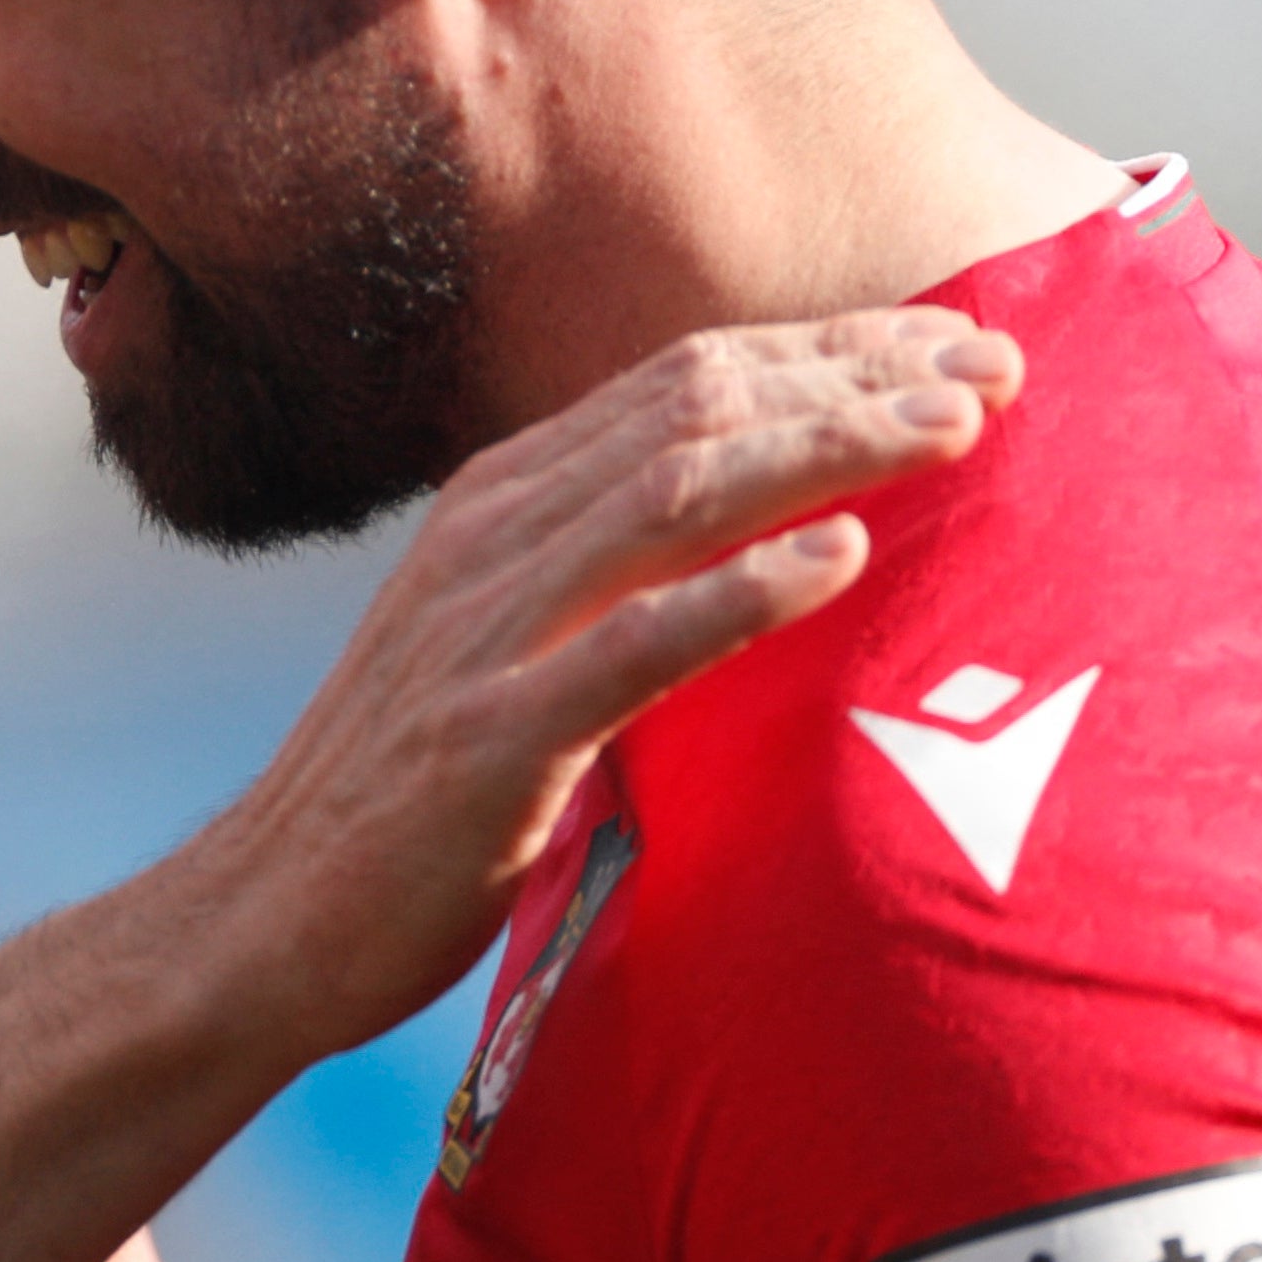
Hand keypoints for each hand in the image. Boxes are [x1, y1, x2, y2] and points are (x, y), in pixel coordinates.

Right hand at [177, 306, 1023, 1072]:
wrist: (263, 917)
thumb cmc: (410, 793)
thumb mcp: (508, 642)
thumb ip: (611, 578)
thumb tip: (766, 540)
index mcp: (503, 503)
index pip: (685, 379)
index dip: (829, 349)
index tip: (957, 345)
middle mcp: (491, 539)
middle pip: (696, 407)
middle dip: (856, 375)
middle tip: (998, 368)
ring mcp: (482, 631)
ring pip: (673, 492)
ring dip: (823, 448)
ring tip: (947, 432)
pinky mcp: (486, 739)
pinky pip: (627, 644)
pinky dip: (737, 591)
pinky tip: (835, 558)